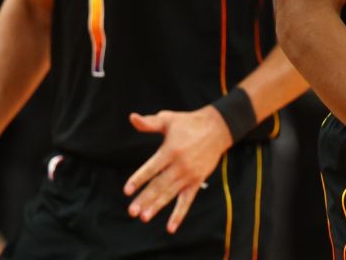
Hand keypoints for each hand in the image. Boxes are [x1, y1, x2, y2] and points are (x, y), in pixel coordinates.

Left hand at [123, 106, 232, 232]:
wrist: (218, 129)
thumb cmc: (188, 123)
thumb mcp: (168, 119)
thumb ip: (149, 123)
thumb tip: (132, 118)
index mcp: (170, 150)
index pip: (152, 168)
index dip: (139, 179)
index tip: (127, 190)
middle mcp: (180, 165)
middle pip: (159, 185)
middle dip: (145, 199)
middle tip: (132, 211)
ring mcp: (189, 175)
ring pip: (170, 194)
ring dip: (157, 206)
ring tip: (144, 217)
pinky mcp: (197, 181)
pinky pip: (187, 201)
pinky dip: (179, 214)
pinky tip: (170, 227)